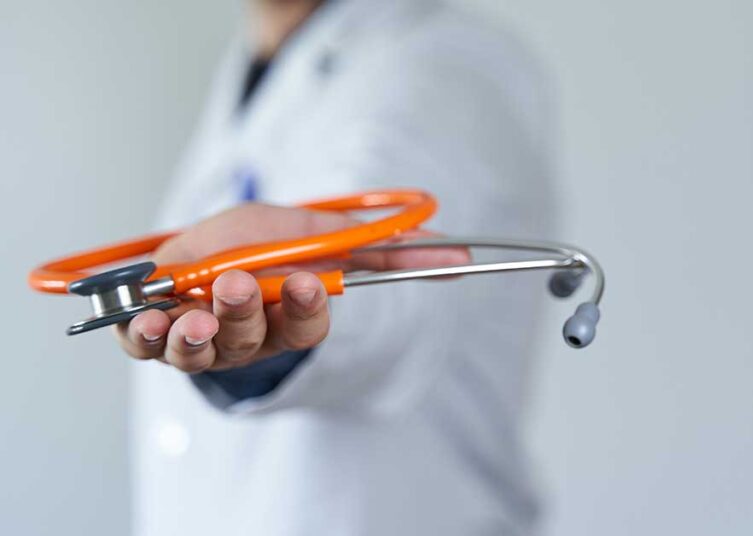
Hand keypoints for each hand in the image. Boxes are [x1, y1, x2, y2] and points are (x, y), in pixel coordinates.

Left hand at [114, 203, 468, 372]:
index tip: (308, 280)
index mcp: (289, 315)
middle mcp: (247, 337)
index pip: (308, 323)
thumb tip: (462, 254)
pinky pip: (148, 347)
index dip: (307, 306)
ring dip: (196, 335)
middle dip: (245, 312)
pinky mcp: (152, 339)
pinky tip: (146, 321)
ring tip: (190, 317)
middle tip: (237, 285)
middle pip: (253, 338)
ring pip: (202, 351)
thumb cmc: (256, 244)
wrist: (195, 257)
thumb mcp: (315, 231)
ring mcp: (198, 342)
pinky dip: (145, 336)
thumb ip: (379, 244)